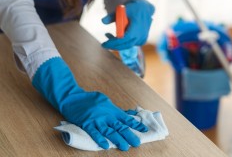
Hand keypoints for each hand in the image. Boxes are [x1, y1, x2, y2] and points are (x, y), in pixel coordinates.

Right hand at [32, 57, 147, 150]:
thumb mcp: (105, 100)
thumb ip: (116, 109)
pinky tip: (105, 145)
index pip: (126, 118)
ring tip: (125, 147)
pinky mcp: (86, 123)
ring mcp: (96, 119)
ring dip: (117, 140)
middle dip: (129, 135)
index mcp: (111, 109)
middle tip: (137, 143)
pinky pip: (94, 132)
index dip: (135, 125)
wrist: (73, 97)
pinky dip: (100, 139)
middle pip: (119, 126)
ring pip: (108, 131)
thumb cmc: (90, 99)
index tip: (144, 130)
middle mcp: (106, 115)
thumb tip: (129, 114)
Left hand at [102, 0, 154, 49]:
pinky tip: (116, 37)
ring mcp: (142, 38)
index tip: (105, 44)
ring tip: (108, 35)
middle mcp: (141, 35)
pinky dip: (123, 43)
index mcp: (136, 27)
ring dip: (117, 43)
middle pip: (126, 45)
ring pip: (128, 45)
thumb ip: (111, 16)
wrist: (145, 8)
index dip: (114, 43)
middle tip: (104, 44)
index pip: (124, 39)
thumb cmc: (132, 9)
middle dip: (114, 46)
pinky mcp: (142, 40)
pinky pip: (131, 44)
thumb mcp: (121, 10)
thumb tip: (103, 21)